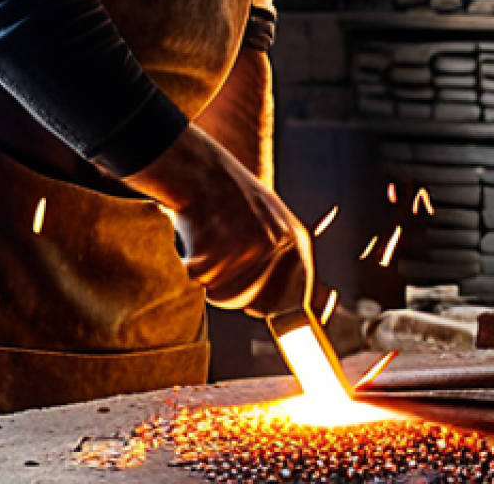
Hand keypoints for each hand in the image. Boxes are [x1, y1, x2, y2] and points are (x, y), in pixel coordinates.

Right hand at [124, 123, 312, 317]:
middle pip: (258, 305)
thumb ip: (284, 260)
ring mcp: (253, 247)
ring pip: (229, 296)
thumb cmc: (231, 201)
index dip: (284, 316)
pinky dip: (194, 270)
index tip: (275, 323)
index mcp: (297, 242)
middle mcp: (281, 246)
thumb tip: (298, 309)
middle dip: (237, 294)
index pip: (298, 301)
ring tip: (211, 246)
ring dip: (213, 282)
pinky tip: (198, 241)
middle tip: (224, 262)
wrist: (201, 170)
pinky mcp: (225, 248)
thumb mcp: (272, 222)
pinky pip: (205, 283)